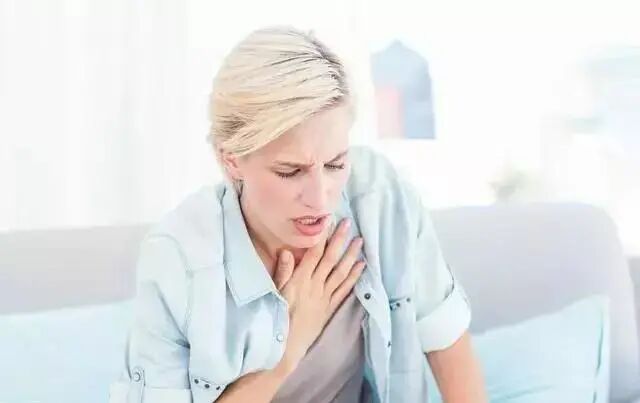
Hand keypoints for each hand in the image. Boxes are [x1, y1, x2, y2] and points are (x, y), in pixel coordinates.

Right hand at [273, 218, 364, 373]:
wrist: (286, 347)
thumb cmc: (276, 319)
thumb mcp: (274, 294)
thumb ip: (282, 273)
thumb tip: (287, 252)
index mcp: (300, 281)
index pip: (313, 254)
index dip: (322, 237)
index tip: (328, 222)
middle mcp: (315, 286)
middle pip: (330, 259)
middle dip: (340, 240)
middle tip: (349, 224)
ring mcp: (324, 297)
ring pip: (340, 272)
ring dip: (351, 256)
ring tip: (360, 241)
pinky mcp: (329, 308)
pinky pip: (344, 290)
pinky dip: (353, 277)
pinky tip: (361, 266)